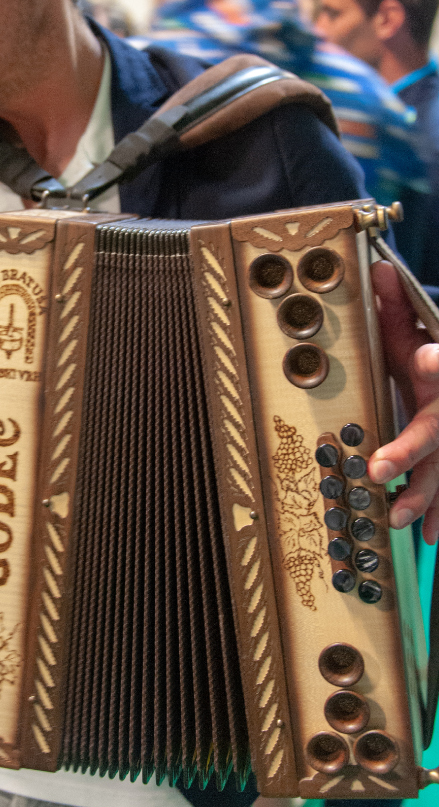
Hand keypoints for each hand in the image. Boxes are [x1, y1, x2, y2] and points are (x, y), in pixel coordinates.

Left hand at [368, 261, 438, 543]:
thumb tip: (374, 270)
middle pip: (436, 430)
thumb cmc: (432, 357)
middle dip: (408, 450)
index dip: (435, 361)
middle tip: (377, 468)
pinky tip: (430, 536)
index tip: (425, 358)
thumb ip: (397, 309)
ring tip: (396, 517)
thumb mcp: (416, 330)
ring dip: (423, 496)